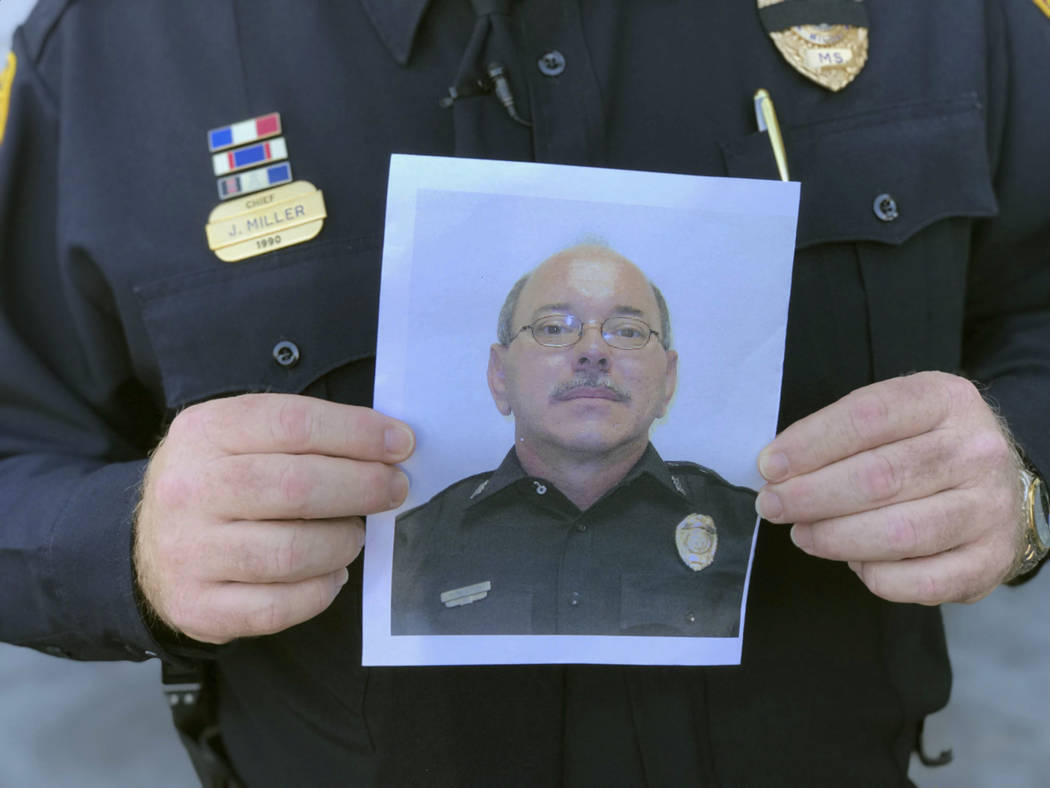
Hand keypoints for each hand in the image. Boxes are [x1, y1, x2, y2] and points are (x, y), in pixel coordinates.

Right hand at [134, 394, 413, 643]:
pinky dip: (320, 590)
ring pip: (292, 552)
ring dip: (343, 542)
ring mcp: (188, 552)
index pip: (294, 424)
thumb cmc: (220, 482)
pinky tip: (330, 573)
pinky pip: (278, 606)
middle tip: (394, 489)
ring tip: (353, 534)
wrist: (149, 544)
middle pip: (298, 488)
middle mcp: (189, 490)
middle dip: (363, 487)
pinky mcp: (197, 606)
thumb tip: (389, 445)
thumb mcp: (242, 435)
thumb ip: (306, 433)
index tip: (400, 443)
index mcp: (205, 432)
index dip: (357, 433)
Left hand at [756, 372, 1025, 604]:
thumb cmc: (923, 448)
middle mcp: (976, 451)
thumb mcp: (893, 417)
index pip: (867, 417)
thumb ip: (840, 435)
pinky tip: (855, 561)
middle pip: (878, 478)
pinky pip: (918, 582)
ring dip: (834, 538)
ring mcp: (989, 509)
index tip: (770, 467)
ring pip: (898, 533)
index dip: (810, 444)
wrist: (997, 486)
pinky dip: (874, 576)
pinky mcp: (991, 561)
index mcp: (945, 400)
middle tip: (772, 506)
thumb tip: (778, 470)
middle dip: (810, 496)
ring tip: (802, 534)